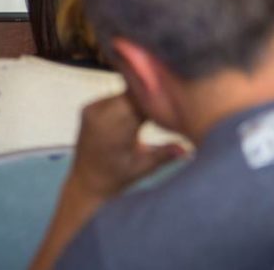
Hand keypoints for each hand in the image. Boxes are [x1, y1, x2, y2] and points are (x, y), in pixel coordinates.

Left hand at [70, 93, 185, 199]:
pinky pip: (112, 98)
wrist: (85, 180)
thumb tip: (187, 148)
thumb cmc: (117, 177)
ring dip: (138, 98)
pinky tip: (138, 106)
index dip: (157, 100)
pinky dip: (126, 101)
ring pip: (122, 94)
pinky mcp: (87, 108)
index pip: (139, 104)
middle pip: (130, 95)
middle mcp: (100, 116)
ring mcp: (91, 110)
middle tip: (170, 100)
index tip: (176, 102)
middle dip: (149, 97)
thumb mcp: (143, 167)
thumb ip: (164, 154)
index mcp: (114, 130)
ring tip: (156, 103)